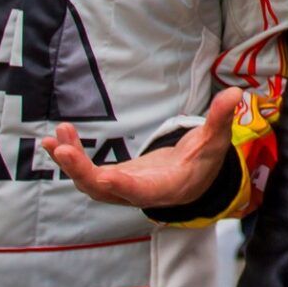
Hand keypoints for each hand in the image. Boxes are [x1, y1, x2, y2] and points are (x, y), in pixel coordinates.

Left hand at [43, 88, 241, 209]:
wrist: (192, 182)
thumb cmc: (204, 162)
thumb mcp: (215, 141)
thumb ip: (220, 119)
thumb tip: (235, 93)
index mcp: (165, 188)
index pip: (141, 191)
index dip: (122, 186)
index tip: (104, 177)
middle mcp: (138, 194)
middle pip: (104, 191)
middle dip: (81, 172)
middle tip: (62, 149)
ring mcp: (121, 190)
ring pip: (89, 184)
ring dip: (71, 162)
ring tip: (56, 137)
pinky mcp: (111, 180)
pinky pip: (85, 174)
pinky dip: (69, 158)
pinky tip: (52, 140)